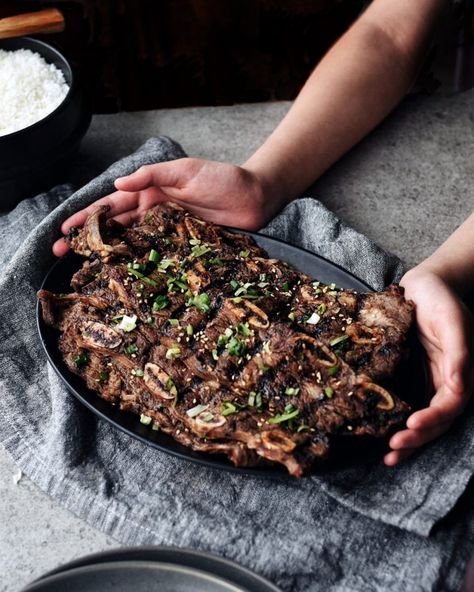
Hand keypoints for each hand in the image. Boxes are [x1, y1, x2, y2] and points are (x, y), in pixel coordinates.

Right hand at [53, 158, 281, 256]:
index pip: (112, 205)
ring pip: (131, 243)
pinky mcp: (183, 247)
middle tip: (63, 252)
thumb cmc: (224, 180)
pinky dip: (138, 264)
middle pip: (115, 227)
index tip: (65, 229)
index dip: (87, 216)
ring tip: (84, 266)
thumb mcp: (186, 171)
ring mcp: (168, 233)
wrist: (257, 198)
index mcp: (151, 193)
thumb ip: (153, 176)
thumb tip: (118, 184)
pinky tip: (123, 274)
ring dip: (107, 253)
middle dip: (89, 238)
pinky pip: (156, 256)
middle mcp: (155, 214)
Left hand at [384, 268, 473, 465]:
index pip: (450, 405)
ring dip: (409, 441)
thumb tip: (459, 387)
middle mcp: (447, 382)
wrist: (423, 285)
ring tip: (389, 457)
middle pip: (437, 420)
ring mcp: (430, 381)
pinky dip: (397, 422)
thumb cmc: (440, 299)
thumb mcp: (452, 320)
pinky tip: (381, 434)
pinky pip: (408, 404)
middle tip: (393, 450)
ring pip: (423, 418)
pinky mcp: (412, 377)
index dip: (433, 418)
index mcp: (461, 372)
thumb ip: (459, 352)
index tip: (411, 426)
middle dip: (417, 438)